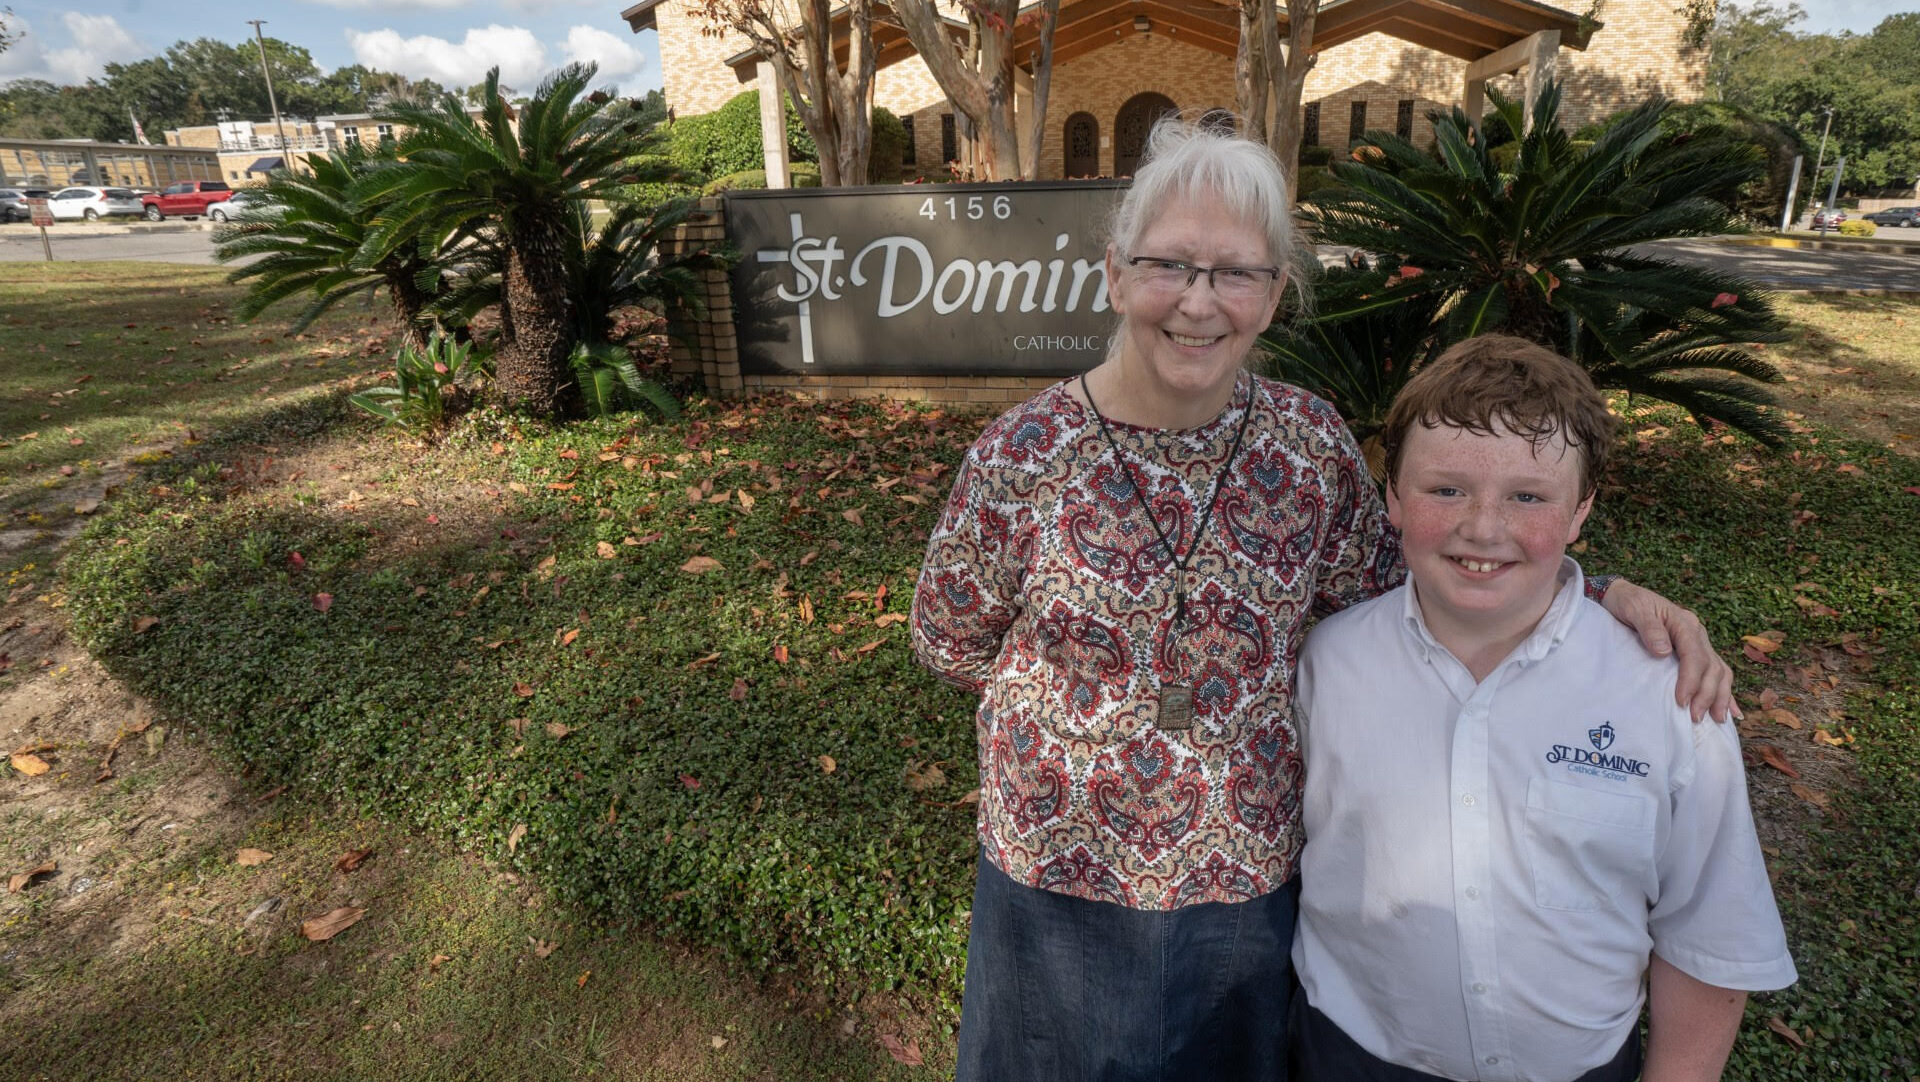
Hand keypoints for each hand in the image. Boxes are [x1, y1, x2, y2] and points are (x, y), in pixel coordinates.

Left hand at [1600, 579, 1736, 722]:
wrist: (1622, 595)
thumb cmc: (1627, 602)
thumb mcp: (1634, 609)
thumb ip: (1648, 628)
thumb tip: (1663, 651)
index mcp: (1684, 623)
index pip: (1695, 656)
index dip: (1691, 680)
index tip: (1681, 700)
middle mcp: (1697, 633)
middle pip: (1711, 667)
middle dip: (1706, 694)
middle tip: (1694, 717)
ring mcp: (1699, 642)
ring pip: (1719, 671)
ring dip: (1720, 696)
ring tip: (1716, 719)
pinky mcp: (1695, 651)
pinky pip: (1716, 671)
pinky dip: (1725, 691)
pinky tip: (1730, 711)